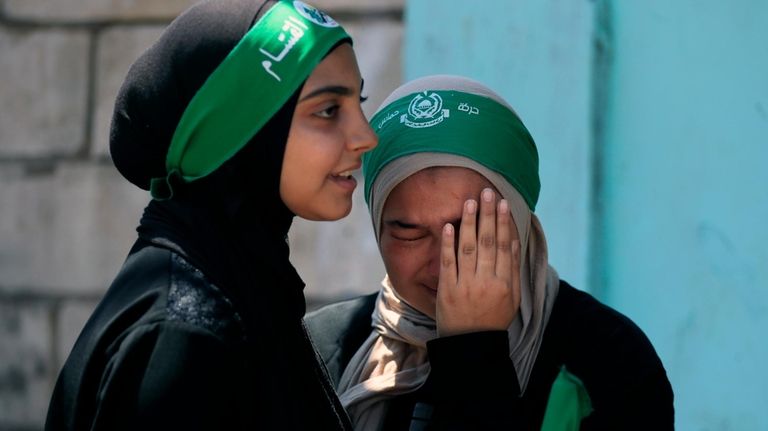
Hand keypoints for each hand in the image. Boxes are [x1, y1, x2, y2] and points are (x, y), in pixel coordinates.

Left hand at [435, 188, 520, 336]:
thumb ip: (513, 269)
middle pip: (488, 242)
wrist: (472, 345)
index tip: (503, 203)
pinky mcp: (447, 290)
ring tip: (469, 202)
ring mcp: (466, 285)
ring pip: (468, 248)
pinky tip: (448, 225)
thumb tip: (514, 241)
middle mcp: (486, 281)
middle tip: (486, 192)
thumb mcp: (512, 298)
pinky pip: (448, 263)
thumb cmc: (494, 319)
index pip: (504, 246)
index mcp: (504, 282)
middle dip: (487, 215)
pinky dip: (448, 243)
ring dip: (469, 223)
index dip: (503, 222)